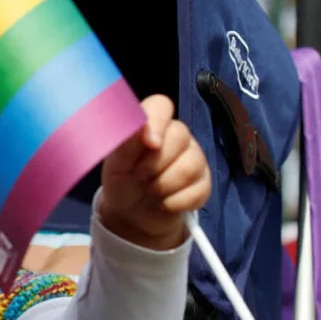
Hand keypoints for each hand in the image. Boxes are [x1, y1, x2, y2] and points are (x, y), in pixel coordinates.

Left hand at [98, 95, 211, 249]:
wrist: (131, 214)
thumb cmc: (122, 180)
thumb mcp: (115, 163)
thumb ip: (127, 143)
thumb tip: (143, 128)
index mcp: (151, 125)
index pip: (161, 105)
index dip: (157, 121)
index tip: (150, 144)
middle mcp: (177, 136)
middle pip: (180, 134)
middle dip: (155, 162)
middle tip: (139, 176)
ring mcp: (195, 158)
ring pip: (190, 165)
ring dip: (163, 185)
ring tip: (150, 190)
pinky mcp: (204, 184)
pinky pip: (197, 190)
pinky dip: (174, 202)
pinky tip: (163, 203)